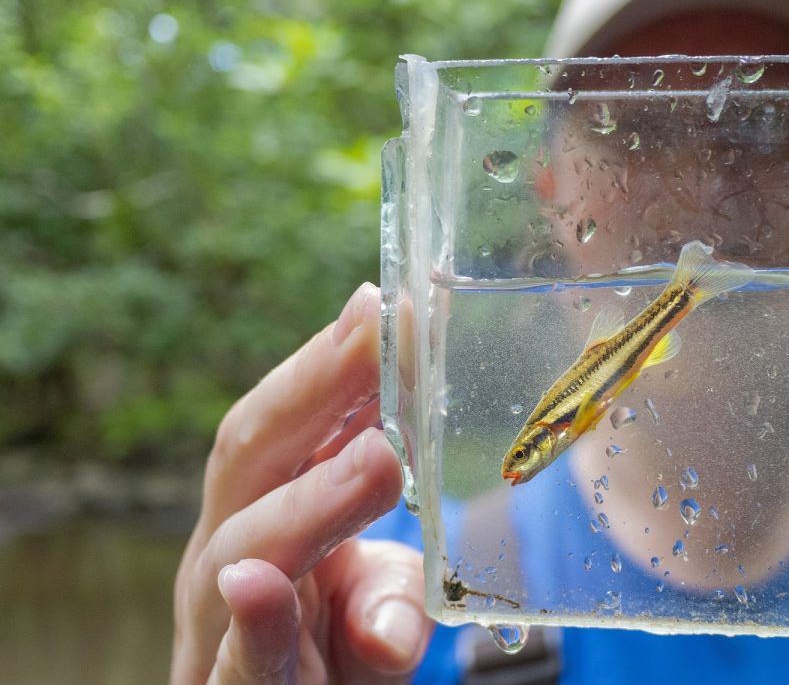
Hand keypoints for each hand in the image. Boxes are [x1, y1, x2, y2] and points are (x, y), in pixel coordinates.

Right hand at [171, 283, 433, 682]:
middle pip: (255, 451)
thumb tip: (402, 610)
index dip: (333, 360)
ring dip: (314, 498)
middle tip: (378, 332)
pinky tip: (254, 583)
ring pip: (245, 542)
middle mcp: (232, 546)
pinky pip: (242, 654)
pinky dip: (255, 618)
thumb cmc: (332, 658)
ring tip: (378, 457)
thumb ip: (395, 589)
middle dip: (317, 386)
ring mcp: (220, 616)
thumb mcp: (378, 605)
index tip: (385, 304)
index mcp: (267, 506)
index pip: (291, 418)